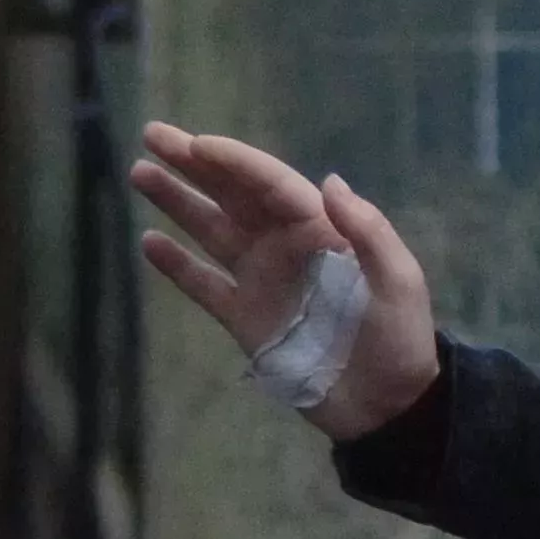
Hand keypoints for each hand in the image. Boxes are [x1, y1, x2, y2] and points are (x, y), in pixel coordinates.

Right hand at [129, 121, 439, 441]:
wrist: (387, 404)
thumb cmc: (399, 336)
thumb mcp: (398, 280)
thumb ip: (367, 231)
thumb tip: (329, 181)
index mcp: (322, 229)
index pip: (270, 184)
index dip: (234, 161)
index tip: (196, 143)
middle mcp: (285, 245)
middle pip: (233, 194)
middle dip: (194, 163)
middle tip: (153, 134)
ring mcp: (261, 280)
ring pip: (211, 230)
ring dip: (178, 202)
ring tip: (140, 172)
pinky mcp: (245, 319)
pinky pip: (204, 284)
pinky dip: (177, 265)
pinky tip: (150, 242)